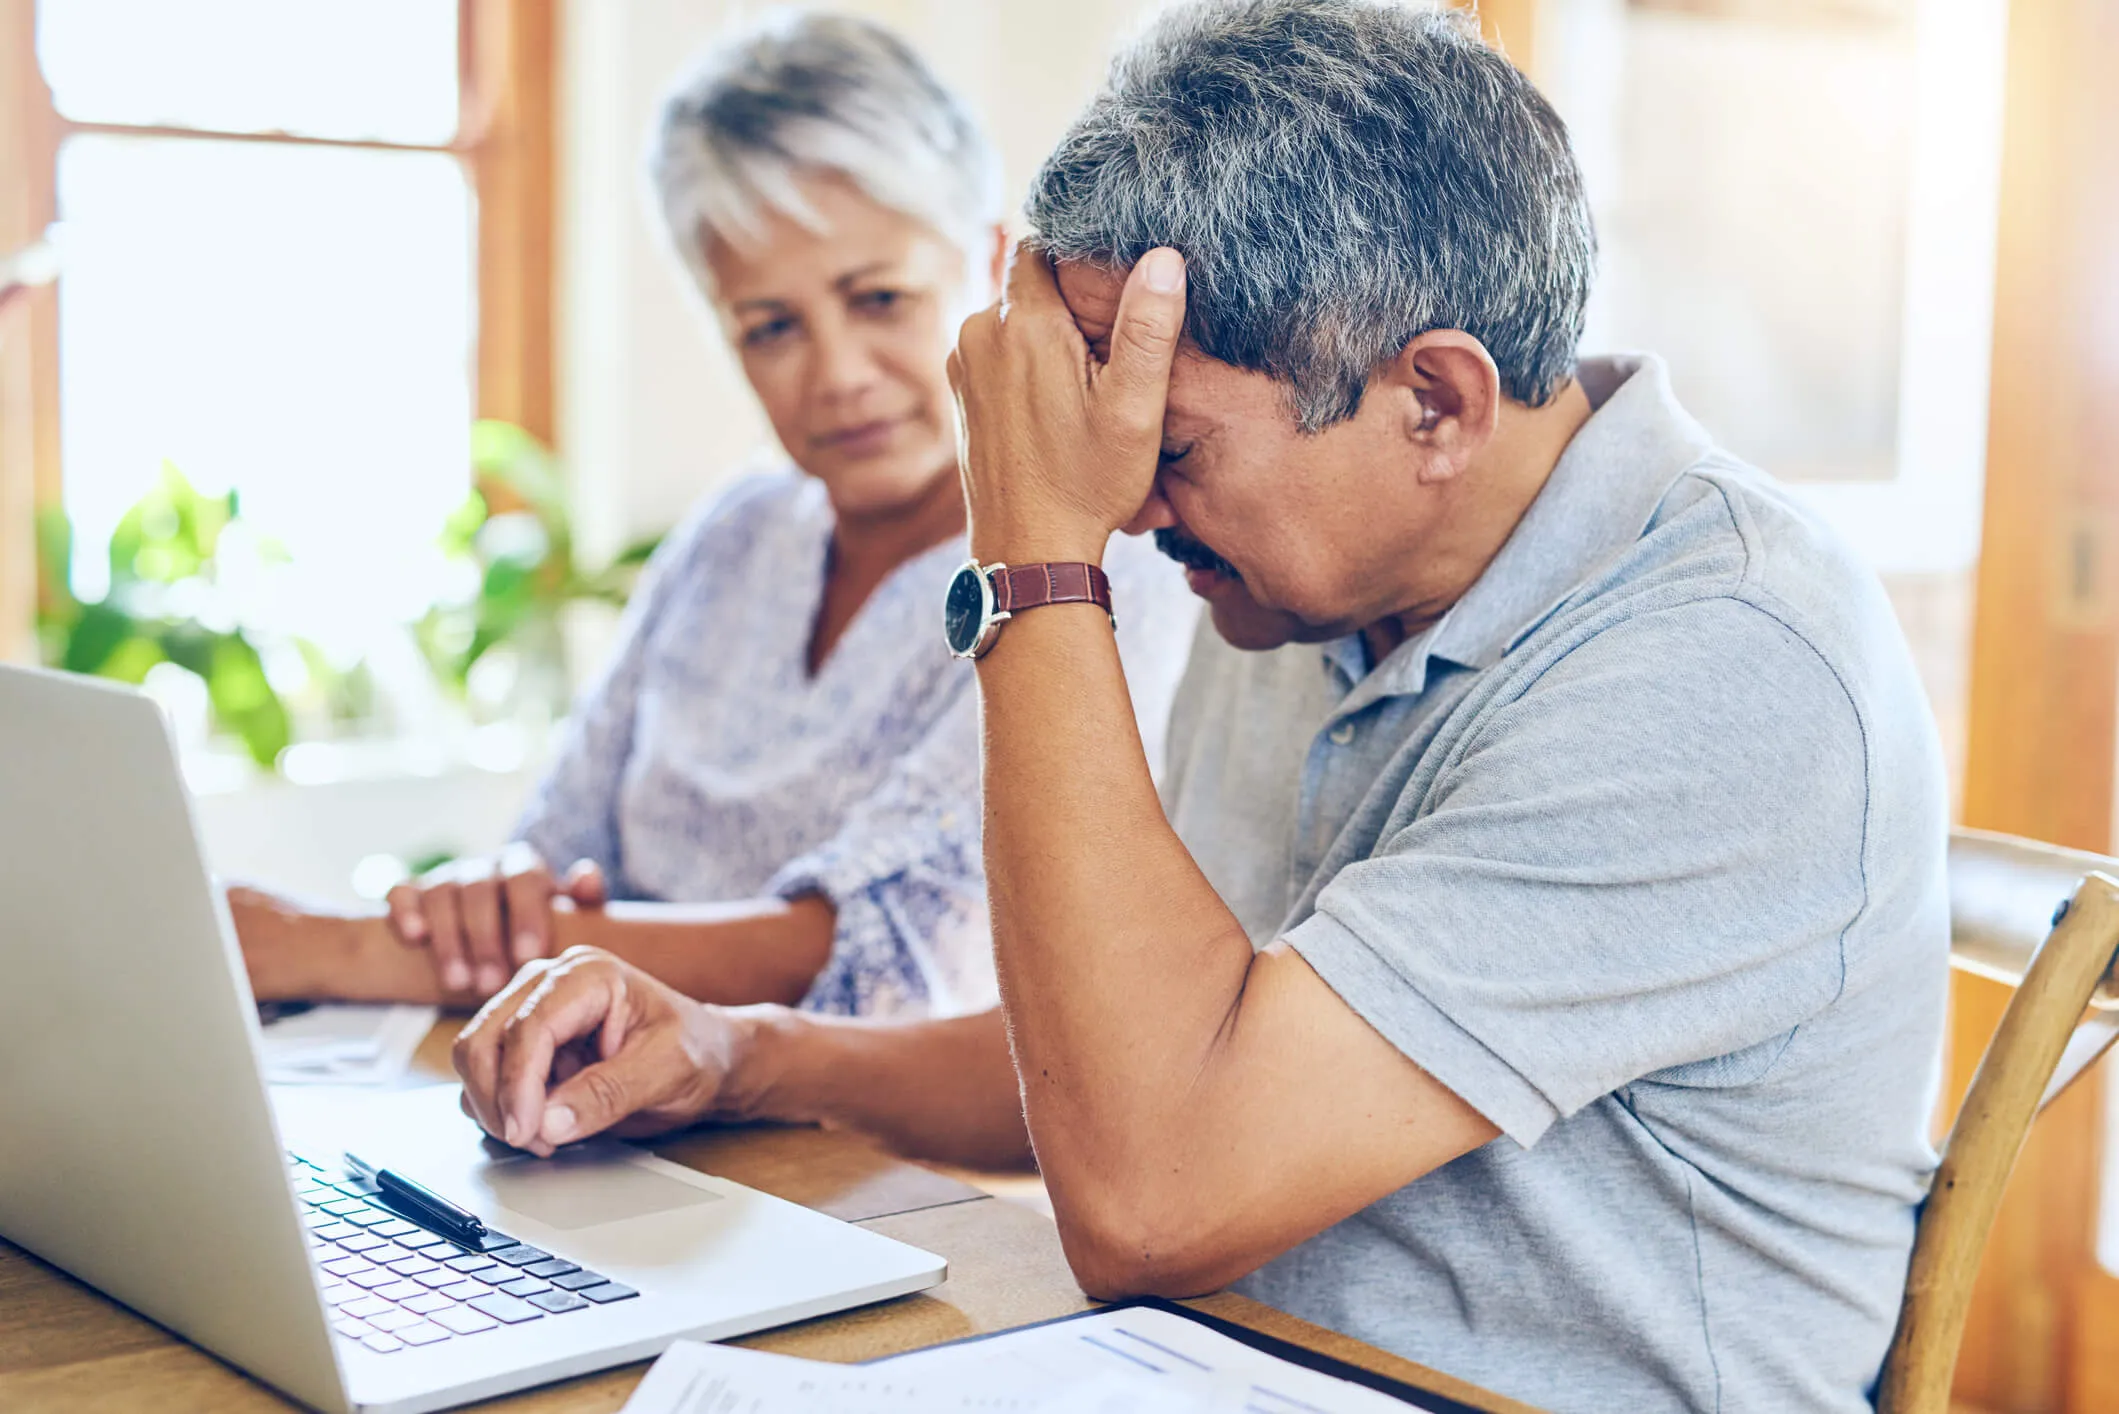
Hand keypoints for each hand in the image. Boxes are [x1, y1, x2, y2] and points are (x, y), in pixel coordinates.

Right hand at [386, 843, 607, 996]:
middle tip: (491, 983)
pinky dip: (406, 909)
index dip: (525, 915)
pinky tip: (415, 937)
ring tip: (458, 983)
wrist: (497, 938)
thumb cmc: (540, 932)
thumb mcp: (570, 917)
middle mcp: (486, 866)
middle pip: (481, 890)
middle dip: (485, 938)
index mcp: (525, 867)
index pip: (526, 878)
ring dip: (450, 939)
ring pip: (442, 894)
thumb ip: (585, 901)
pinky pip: (402, 890)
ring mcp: (448, 876)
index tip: (528, 956)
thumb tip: (587, 876)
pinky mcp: (414, 891)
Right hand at [452, 947, 741, 1155]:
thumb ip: (607, 1094)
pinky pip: (485, 1076)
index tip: (526, 1132)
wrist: (708, 1059)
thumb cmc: (697, 1052)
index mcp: (588, 975)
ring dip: (494, 1106)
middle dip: (497, 1098)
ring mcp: (531, 1009)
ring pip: (475, 1057)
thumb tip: (547, 1122)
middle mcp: (549, 982)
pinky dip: (497, 1109)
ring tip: (543, 1138)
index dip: (518, 1085)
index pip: (528, 1027)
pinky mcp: (523, 1042)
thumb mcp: (666, 1071)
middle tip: (532, 1142)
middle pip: (484, 1039)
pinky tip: (539, 1129)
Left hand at [949, 243, 1186, 561]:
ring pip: (1011, 319)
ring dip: (1045, 335)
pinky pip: (996, 352)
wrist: (1029, 549)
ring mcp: (963, 365)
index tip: (1110, 284)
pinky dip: (1024, 363)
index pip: (1042, 244)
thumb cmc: (1086, 485)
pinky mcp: (960, 392)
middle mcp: (978, 333)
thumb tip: (1164, 258)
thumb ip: (1149, 328)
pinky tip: (1055, 404)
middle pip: (1028, 283)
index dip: (1079, 253)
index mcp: (1021, 324)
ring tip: (1085, 383)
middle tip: (1107, 349)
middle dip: (1067, 303)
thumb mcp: (1135, 409)